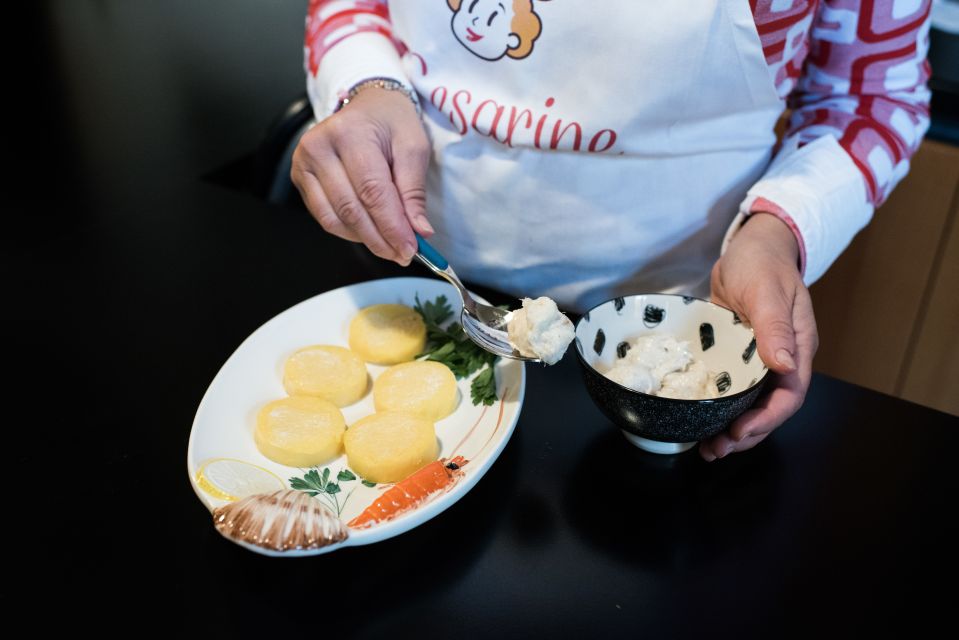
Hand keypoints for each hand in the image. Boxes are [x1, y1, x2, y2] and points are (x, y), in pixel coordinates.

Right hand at [291, 87, 432, 265]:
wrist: (367, 104)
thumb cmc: (392, 122)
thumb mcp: (413, 147)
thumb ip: (414, 190)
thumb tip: (419, 231)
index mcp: (350, 133)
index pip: (372, 192)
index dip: (392, 226)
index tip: (410, 249)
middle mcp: (319, 147)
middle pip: (351, 209)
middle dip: (380, 238)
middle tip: (403, 255)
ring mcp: (304, 163)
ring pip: (335, 218)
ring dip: (364, 239)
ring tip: (390, 246)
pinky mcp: (300, 177)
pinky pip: (324, 216)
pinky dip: (349, 231)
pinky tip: (369, 232)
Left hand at [702, 213, 818, 460]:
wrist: (750, 247)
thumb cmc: (762, 263)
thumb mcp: (766, 291)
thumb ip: (774, 327)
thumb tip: (784, 364)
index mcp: (797, 347)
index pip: (790, 395)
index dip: (767, 419)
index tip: (740, 432)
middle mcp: (781, 359)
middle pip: (770, 408)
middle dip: (746, 433)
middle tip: (716, 449)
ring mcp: (759, 360)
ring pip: (750, 404)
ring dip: (732, 428)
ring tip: (708, 448)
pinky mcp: (737, 358)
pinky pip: (732, 390)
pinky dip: (719, 408)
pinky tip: (700, 421)